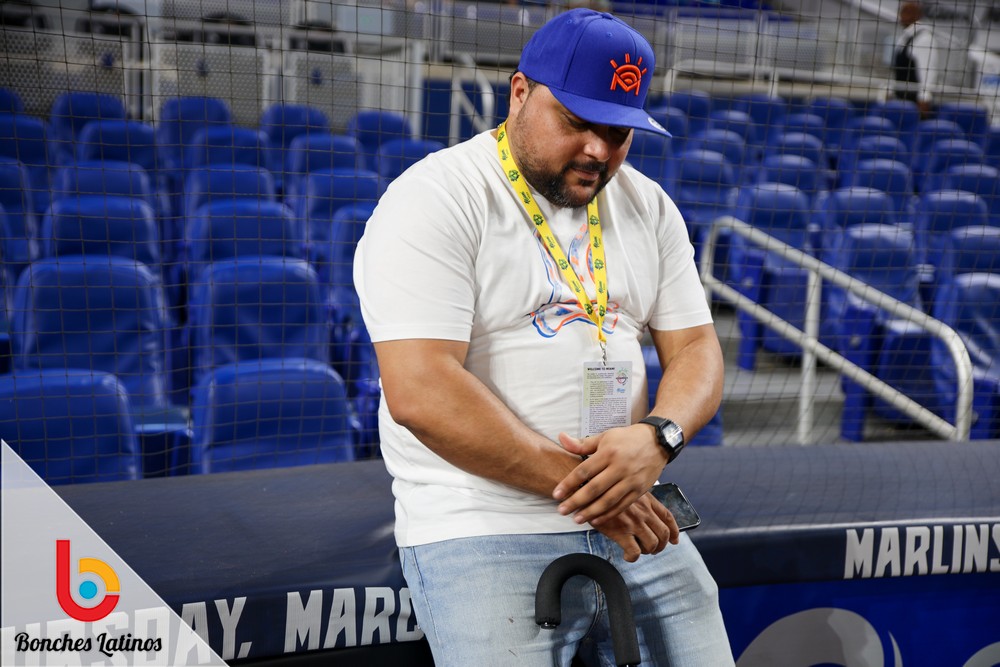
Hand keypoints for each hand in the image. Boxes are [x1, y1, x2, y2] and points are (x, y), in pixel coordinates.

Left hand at [552, 426, 667, 525]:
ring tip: (576, 519)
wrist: (658, 442)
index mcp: (608, 453)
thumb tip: (561, 438)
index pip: (584, 471)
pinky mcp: (640, 490)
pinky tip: (596, 520)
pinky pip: (622, 505)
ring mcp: (631, 480)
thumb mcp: (605, 436)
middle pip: (594, 488)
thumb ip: (582, 443)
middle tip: (562, 510)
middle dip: (576, 501)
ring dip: (591, 512)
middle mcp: (619, 468)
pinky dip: (609, 514)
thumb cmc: (627, 438)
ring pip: (608, 500)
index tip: (556, 494)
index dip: (569, 484)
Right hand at [594, 492, 679, 562]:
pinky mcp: (621, 532)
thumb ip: (636, 499)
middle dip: (661, 545)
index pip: (667, 517)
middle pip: (664, 533)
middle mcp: (643, 511)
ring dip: (648, 551)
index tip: (674, 540)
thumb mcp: (625, 488)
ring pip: (652, 544)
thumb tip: (639, 510)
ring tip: (639, 551)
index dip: (674, 531)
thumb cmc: (603, 489)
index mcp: (646, 500)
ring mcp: (634, 522)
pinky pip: (635, 552)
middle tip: (654, 549)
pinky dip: (633, 557)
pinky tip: (626, 555)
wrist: (587, 489)